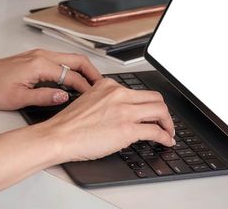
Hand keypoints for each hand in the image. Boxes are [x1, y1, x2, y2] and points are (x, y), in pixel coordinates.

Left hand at [0, 49, 102, 109]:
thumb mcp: (20, 98)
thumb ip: (45, 97)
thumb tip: (65, 97)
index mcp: (39, 64)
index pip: (72, 75)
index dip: (86, 87)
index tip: (94, 98)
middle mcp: (41, 56)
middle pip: (76, 60)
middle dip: (92, 73)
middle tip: (102, 87)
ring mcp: (38, 55)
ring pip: (68, 59)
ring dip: (82, 70)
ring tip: (91, 85)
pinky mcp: (34, 58)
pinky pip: (59, 60)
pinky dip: (71, 69)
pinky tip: (72, 80)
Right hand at [43, 78, 174, 161]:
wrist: (59, 136)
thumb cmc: (68, 124)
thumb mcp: (88, 100)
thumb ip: (106, 100)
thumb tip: (121, 112)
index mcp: (108, 86)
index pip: (138, 91)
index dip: (148, 104)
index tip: (150, 112)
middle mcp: (118, 94)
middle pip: (155, 98)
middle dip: (163, 112)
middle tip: (164, 122)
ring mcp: (124, 111)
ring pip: (160, 111)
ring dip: (168, 123)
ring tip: (168, 132)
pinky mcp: (128, 129)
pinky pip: (156, 131)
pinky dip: (165, 137)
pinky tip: (166, 141)